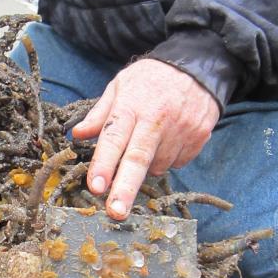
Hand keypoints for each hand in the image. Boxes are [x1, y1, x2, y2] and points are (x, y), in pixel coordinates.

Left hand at [71, 59, 219, 219]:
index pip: (114, 139)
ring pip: (157, 166)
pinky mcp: (199, 137)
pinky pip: (177, 162)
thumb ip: (99, 114)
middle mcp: (156, 120)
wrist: (199, 65)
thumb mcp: (119, 86)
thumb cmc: (149, 78)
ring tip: (144, 145)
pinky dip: (166, 160)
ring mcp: (181, 129)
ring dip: (145, 168)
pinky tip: (164, 142)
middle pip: (138, 159)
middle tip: (115, 212)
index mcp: (131, 106)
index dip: (104, 165)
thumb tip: (77, 135)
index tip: (96, 188)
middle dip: (125, 189)